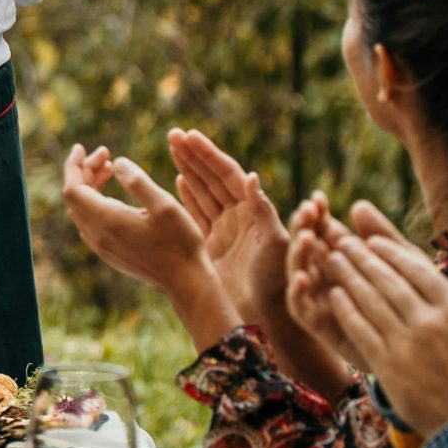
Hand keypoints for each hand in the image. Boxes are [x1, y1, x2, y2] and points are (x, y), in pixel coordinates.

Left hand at [59, 143, 237, 349]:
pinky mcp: (109, 253)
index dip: (74, 165)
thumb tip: (117, 162)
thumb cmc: (181, 241)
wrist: (186, 281)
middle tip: (106, 155)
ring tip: (110, 169)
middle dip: (84, 171)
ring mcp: (101, 247)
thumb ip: (138, 182)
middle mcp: (98, 236)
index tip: (83, 147)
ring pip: (81, 210)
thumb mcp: (165, 205)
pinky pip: (90, 222)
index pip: (72, 188)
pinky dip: (95, 202)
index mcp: (108, 221)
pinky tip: (114, 196)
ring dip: (89, 186)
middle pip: (75, 197)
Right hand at [167, 129, 289, 331]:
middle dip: (195, 155)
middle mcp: (239, 215)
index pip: (228, 174)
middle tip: (174, 134)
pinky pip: (199, 213)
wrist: (265, 313)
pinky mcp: (213, 244)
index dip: (209, 155)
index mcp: (253, 210)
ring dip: (189, 169)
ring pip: (204, 192)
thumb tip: (252, 177)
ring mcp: (225, 229)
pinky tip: (178, 179)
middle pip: (213, 178)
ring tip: (172, 148)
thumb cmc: (275, 279)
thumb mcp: (274, 242)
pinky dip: (189, 195)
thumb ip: (263, 210)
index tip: (190, 136)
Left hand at [315, 204, 447, 436]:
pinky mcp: (388, 364)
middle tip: (342, 240)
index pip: (418, 269)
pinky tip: (333, 295)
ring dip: (348, 276)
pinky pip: (361, 329)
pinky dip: (346, 310)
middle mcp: (430, 321)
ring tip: (331, 259)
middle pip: (389, 279)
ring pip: (371, 300)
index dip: (392, 252)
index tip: (373, 241)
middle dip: (362, 257)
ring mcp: (407, 342)